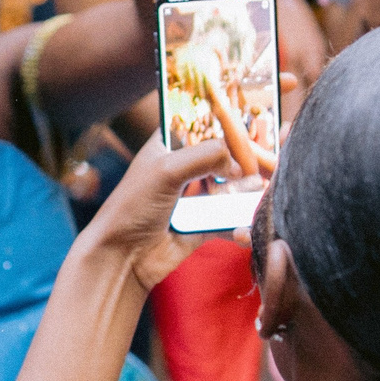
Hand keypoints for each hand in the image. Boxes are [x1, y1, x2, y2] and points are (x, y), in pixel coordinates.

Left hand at [76, 135, 241, 292]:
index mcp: (168, 146)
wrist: (123, 257)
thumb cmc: (132, 208)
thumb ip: (204, 155)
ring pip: (230, 187)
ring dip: (245, 191)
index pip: (200, 123)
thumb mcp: (166, 170)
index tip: (247, 129)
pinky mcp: (202, 222)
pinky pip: (229, 218)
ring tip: (257, 195)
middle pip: (222, 156)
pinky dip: (239, 221)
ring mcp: (194, 196)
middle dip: (241, 161)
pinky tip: (241, 228)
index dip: (222, 124)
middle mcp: (182, 168)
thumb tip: (236, 164)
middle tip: (257, 167)